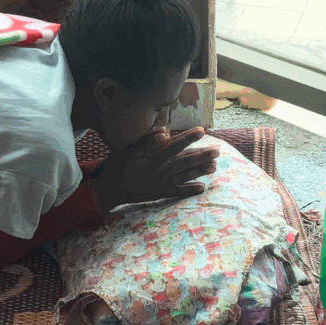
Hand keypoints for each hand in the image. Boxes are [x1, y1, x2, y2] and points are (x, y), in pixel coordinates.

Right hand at [91, 127, 218, 210]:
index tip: (202, 130)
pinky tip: (201, 188)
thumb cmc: (115, 168)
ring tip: (214, 167)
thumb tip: (165, 133)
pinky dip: (189, 190)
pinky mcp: (159, 193)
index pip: (175, 145)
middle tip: (217, 151)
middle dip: (201, 156)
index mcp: (153, 159)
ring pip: (185, 176)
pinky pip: (177, 192)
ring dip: (200, 171)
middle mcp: (160, 172)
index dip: (188, 138)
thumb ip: (146, 142)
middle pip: (185, 162)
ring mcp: (161, 184)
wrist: (108, 191)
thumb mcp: (127, 151)